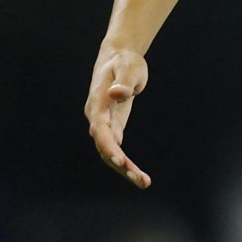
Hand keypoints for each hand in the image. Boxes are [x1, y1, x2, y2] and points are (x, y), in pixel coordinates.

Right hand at [84, 47, 152, 187]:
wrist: (118, 58)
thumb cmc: (124, 62)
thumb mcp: (129, 67)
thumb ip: (124, 81)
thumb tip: (116, 93)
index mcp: (98, 103)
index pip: (100, 128)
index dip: (107, 145)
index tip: (119, 160)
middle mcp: (97, 117)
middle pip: (105, 146)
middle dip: (120, 164)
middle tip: (141, 180)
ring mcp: (103, 124)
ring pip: (110, 151)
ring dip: (124, 168)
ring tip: (144, 182)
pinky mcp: (113, 127)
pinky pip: (116, 148)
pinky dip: (125, 162)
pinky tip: (138, 176)